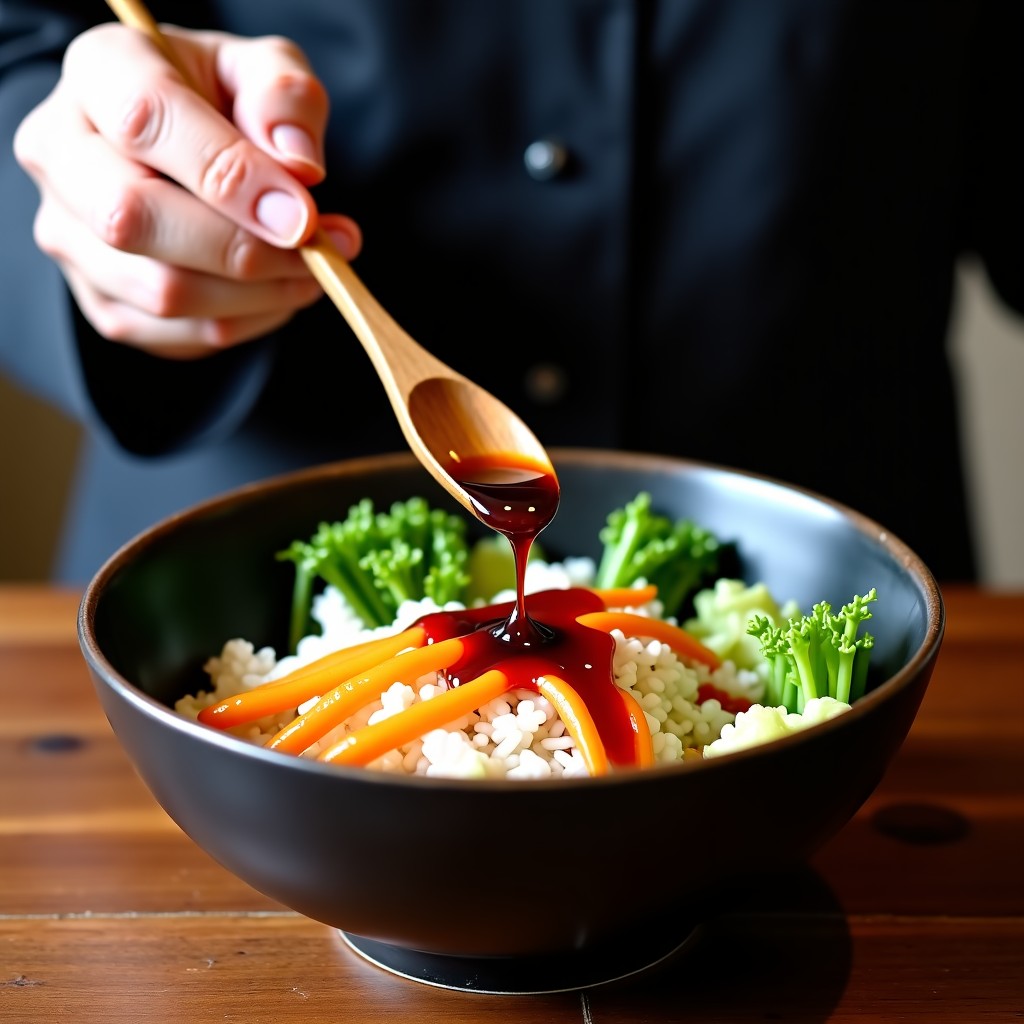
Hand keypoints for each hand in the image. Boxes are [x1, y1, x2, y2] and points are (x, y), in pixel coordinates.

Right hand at [13, 23, 360, 359]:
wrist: (188, 149)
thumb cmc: (222, 102)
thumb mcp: (263, 71)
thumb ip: (284, 97)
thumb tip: (298, 164)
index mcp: (98, 72)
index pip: (146, 122)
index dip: (231, 177)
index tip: (303, 216)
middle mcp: (60, 154)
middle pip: (135, 219)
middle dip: (245, 249)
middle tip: (320, 250)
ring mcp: (70, 236)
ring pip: (163, 291)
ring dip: (260, 294)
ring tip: (315, 270)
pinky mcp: (102, 301)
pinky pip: (179, 335)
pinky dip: (248, 322)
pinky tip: (281, 290)